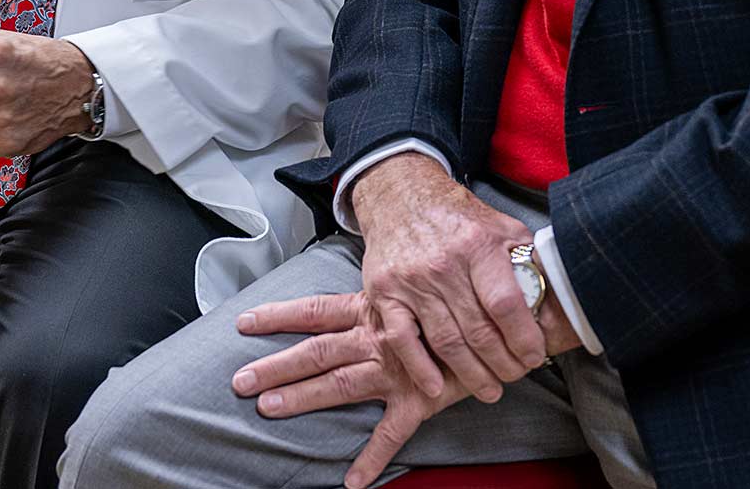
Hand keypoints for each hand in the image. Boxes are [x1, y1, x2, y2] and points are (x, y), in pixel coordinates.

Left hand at [232, 287, 587, 488]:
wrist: (511, 307)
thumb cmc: (464, 288)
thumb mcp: (425, 279)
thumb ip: (401, 286)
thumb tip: (378, 284)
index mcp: (374, 310)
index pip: (316, 310)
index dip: (279, 316)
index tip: (242, 322)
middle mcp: (377, 338)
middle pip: (315, 351)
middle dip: (275, 365)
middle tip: (238, 381)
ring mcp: (396, 369)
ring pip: (339, 385)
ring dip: (301, 398)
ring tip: (266, 411)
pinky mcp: (420, 398)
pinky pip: (392, 433)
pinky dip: (372, 459)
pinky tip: (353, 483)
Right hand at [347, 153, 544, 404]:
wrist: (401, 198)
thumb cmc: (458, 219)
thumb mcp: (502, 227)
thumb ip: (527, 260)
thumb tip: (553, 300)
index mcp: (477, 246)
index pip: (505, 304)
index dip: (523, 338)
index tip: (535, 355)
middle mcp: (443, 265)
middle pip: (478, 330)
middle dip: (503, 363)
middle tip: (515, 375)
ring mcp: (411, 281)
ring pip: (446, 341)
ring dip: (471, 374)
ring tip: (489, 389)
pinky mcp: (384, 293)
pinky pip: (402, 339)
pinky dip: (419, 368)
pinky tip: (436, 387)